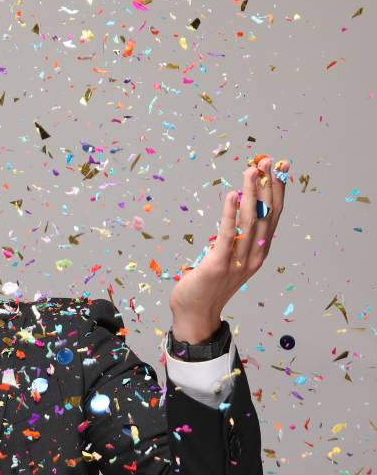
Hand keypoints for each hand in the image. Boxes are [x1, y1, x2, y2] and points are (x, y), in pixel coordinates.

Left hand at [169, 155, 291, 342]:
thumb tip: (238, 208)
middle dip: (268, 186)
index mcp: (260, 252)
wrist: (195, 313)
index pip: (274, 216)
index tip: (279, 167)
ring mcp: (238, 261)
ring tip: (250, 171)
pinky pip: (228, 234)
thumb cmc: (209, 283)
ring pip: (250, 221)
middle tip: (266, 161)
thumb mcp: (230, 258)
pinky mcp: (218, 264)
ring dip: (251, 193)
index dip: (278, 191)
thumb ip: (238, 238)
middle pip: (266, 215)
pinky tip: (231, 195)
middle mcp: (254, 256)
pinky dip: (230, 213)